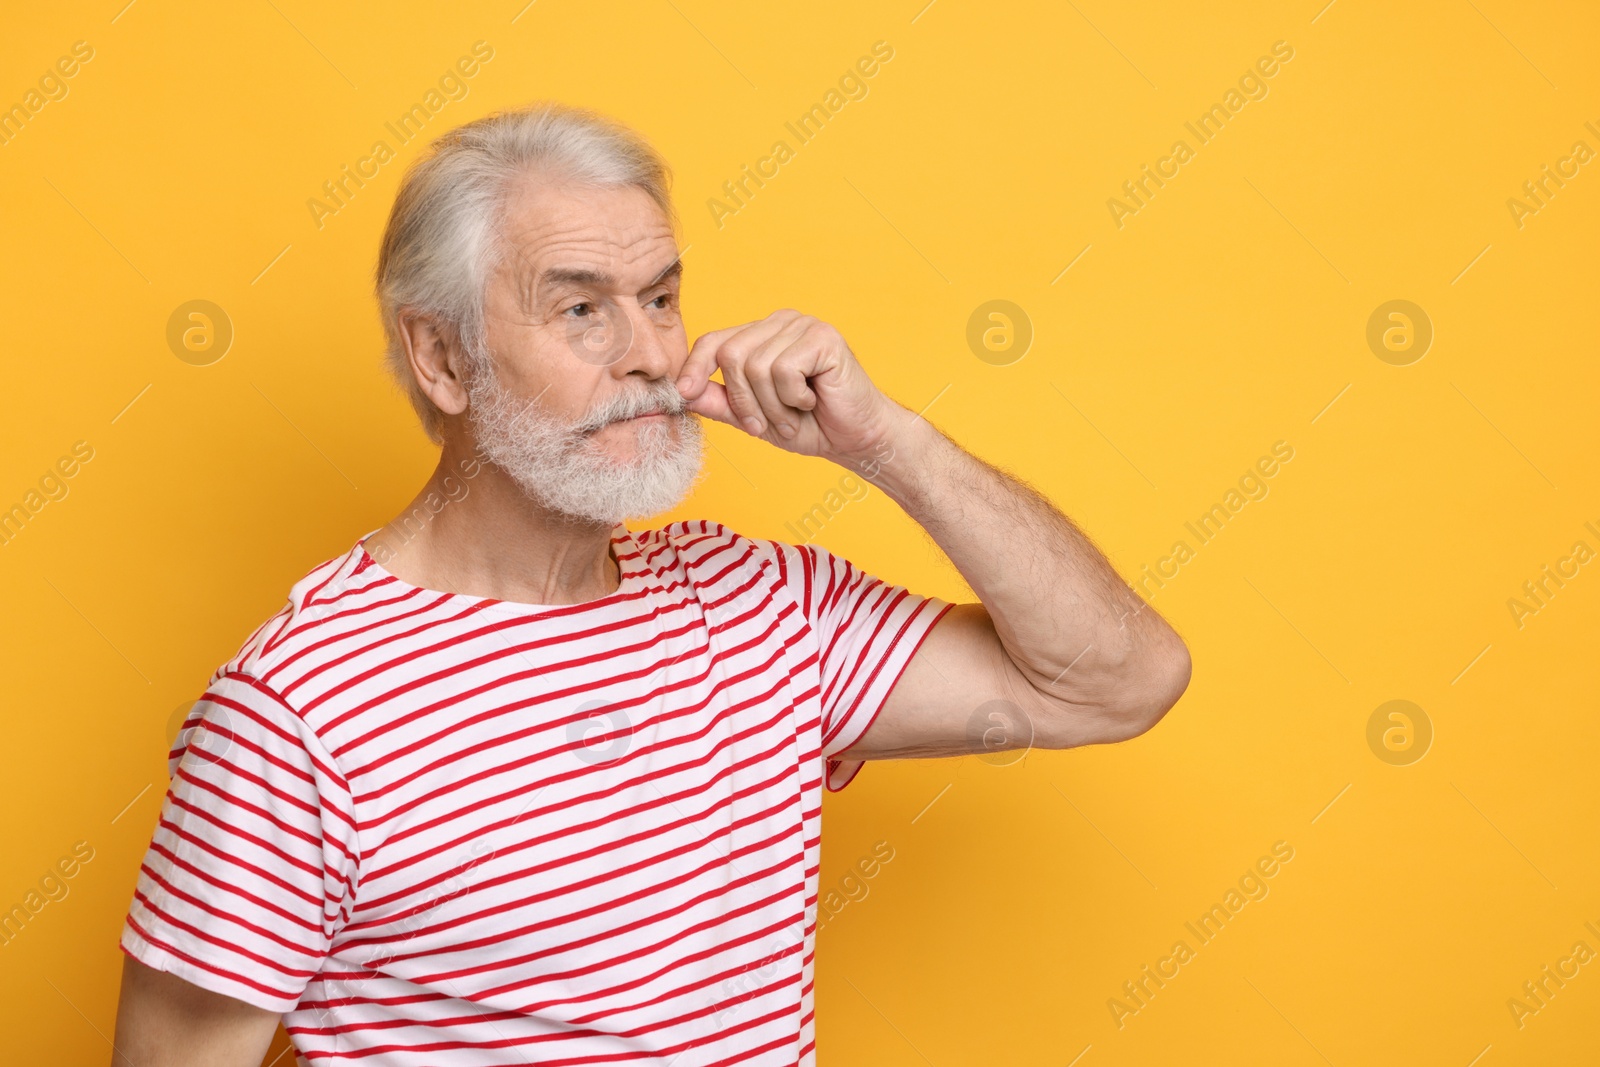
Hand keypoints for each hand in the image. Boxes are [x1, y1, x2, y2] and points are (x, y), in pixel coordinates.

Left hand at [675, 310, 902, 465]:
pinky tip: (813, 400)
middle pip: (731, 354)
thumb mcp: (754, 418)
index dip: (695, 367)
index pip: (714, 341)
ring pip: (756, 366)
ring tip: (794, 416)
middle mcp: (780, 323)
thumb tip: (683, 393)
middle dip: (744, 400)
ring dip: (772, 406)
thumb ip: (721, 403)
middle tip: (766, 425)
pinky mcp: (824, 337)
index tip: (683, 393)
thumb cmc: (810, 425)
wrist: (857, 438)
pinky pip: (784, 369)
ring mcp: (803, 326)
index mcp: (761, 335)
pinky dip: (794, 397)